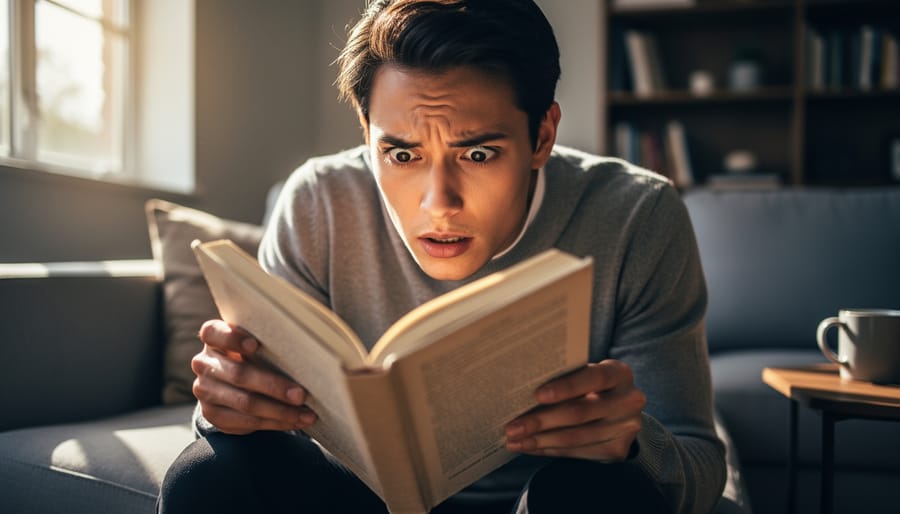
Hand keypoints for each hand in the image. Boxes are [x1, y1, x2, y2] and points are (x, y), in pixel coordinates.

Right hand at [191, 319, 316, 434]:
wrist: (233, 382)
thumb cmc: (254, 354)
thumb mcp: (256, 344)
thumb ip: (268, 343)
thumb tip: (307, 350)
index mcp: (213, 337)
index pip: (213, 332)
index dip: (232, 338)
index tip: (256, 345)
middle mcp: (204, 363)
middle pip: (238, 374)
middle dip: (273, 386)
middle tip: (301, 395)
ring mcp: (205, 390)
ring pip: (245, 403)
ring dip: (280, 411)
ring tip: (306, 415)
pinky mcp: (212, 414)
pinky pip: (246, 422)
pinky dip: (274, 423)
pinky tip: (293, 422)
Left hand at [504, 359, 644, 461]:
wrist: (619, 409)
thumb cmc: (590, 386)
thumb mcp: (586, 375)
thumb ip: (565, 377)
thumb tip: (520, 390)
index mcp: (619, 373)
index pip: (593, 377)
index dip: (565, 387)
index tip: (537, 395)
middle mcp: (629, 400)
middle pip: (580, 412)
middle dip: (541, 421)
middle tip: (512, 427)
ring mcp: (626, 428)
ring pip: (576, 437)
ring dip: (540, 440)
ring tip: (514, 441)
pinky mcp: (618, 450)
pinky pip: (577, 452)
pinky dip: (550, 450)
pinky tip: (531, 447)